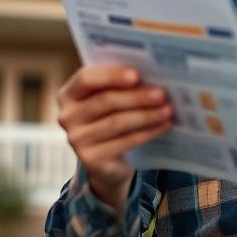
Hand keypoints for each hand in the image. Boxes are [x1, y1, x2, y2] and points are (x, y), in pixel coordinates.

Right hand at [56, 66, 172, 210]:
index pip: (86, 78)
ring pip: (117, 122)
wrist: (105, 160)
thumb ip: (119, 86)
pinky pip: (125, 142)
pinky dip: (148, 132)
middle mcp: (67, 116)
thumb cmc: (108, 119)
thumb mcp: (108, 99)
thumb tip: (152, 76)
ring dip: (146, 115)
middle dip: (136, 97)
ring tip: (168, 110)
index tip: (136, 75)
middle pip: (105, 101)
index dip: (111, 76)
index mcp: (69, 94)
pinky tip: (164, 125)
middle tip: (161, 94)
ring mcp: (77, 140)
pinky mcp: (92, 159)